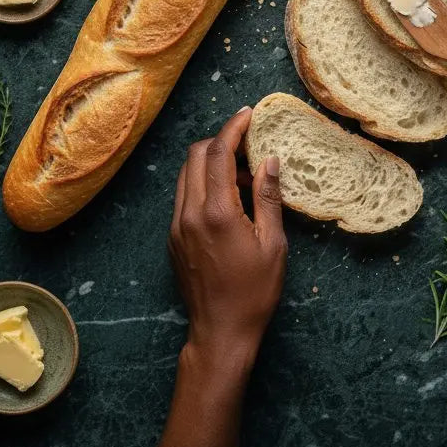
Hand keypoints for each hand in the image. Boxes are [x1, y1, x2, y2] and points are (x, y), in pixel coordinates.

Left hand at [169, 107, 286, 366]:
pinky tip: (227, 200)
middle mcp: (189, 213)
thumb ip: (268, 196)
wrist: (221, 333)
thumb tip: (269, 159)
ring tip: (242, 177)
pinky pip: (184, 195)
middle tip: (249, 146)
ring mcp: (177, 226)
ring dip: (211, 163)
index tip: (248, 114)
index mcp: (216, 212)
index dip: (233, 127)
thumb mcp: (272, 244)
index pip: (218, 153)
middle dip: (221, 141)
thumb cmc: (254, 292)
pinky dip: (203, 183)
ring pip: (186, 173)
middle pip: (196, 155)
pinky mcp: (173, 238)